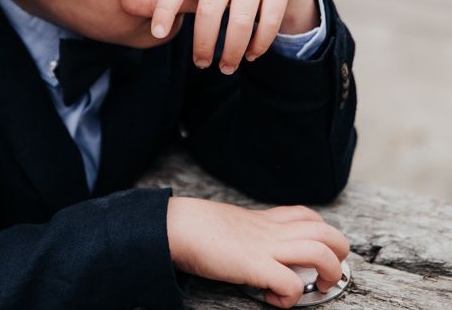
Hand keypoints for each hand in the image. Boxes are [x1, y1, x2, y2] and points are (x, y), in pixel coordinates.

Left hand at [120, 0, 319, 71]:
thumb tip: (121, 1)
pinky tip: (250, 56)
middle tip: (202, 65)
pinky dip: (258, 45)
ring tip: (226, 67)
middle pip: (208, 9)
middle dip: (203, 43)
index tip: (158, 34)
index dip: (164, 7)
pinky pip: (266, 21)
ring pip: (239, 20)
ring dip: (231, 50)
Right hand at [167, 197, 349, 308]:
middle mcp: (272, 231)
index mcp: (266, 220)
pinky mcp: (254, 265)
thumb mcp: (232, 223)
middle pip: (328, 232)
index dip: (321, 235)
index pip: (309, 216)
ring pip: (321, 252)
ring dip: (329, 274)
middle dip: (339, 255)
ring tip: (316, 287)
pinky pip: (291, 284)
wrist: (177, 225)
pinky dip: (290, 298)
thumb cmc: (197, 227)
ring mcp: (266, 247)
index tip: (313, 256)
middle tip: (324, 275)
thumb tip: (250, 249)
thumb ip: (249, 232)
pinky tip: (275, 299)